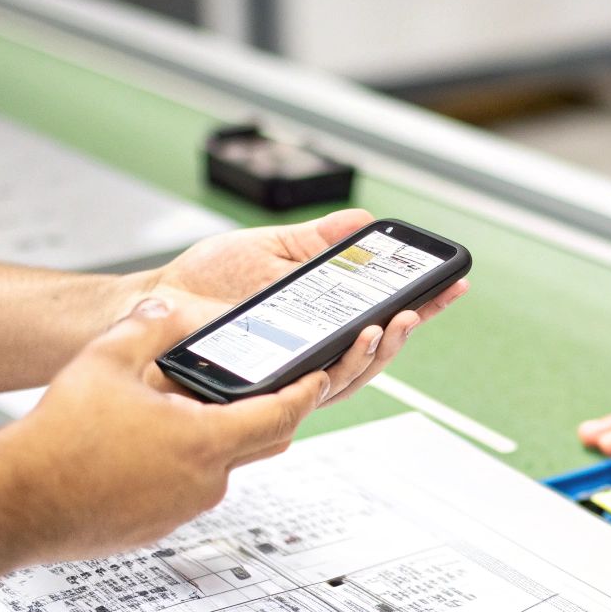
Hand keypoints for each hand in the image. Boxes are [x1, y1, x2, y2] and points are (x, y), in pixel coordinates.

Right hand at [0, 298, 336, 562]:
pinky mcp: (154, 527)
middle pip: (260, 444)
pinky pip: (183, 492)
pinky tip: (144, 449)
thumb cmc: (59, 440)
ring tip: (181, 414)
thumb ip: (146, 329)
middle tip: (267, 390)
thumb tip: (165, 311)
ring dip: (214, 441)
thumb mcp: (106, 361)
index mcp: (206, 440)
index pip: (281, 415)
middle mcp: (204, 481)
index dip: (305, 393)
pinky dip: (179, 467)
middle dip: (269, 414)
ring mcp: (180, 509)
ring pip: (218, 469)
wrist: (16, 502)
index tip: (319, 378)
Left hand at [134, 209, 468, 402]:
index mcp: (321, 318)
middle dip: (408, 329)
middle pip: (377, 351)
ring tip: (393, 322)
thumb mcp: (273, 248)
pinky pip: (314, 388)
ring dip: (380, 350)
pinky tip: (354, 344)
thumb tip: (363, 223)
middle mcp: (314, 352)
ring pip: (353, 375)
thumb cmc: (206, 282)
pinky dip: (340, 367)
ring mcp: (293, 374)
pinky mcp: (270, 389)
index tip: (453, 282)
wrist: (157, 303)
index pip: (383, 314)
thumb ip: (320, 241)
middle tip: (420, 306)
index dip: (423, 303)